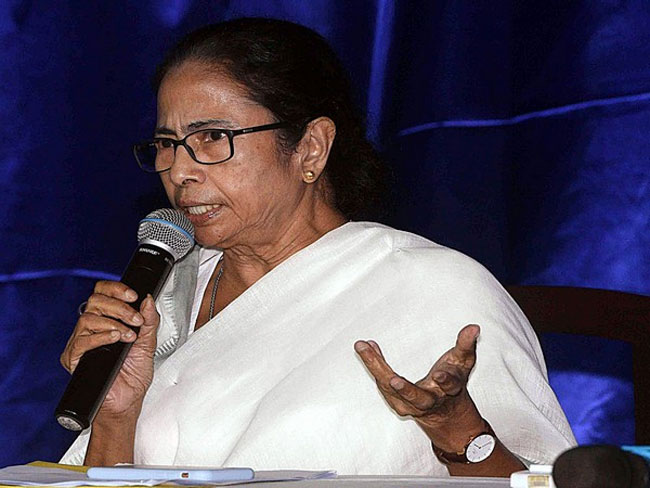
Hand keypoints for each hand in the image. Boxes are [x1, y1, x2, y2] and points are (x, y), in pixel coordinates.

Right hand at [60, 281, 158, 419]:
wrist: (127, 403)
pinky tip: (115, 339)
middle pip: (95, 301)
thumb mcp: (148, 343)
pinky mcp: (74, 358)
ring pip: (88, 318)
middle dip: (119, 307)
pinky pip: (81, 340)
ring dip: (113, 323)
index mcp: (108, 321)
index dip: (115, 289)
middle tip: (135, 319)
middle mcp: (92, 329)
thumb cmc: (134, 376)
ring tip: (128, 336)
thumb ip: (150, 321)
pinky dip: (101, 337)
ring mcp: (82, 343)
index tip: (133, 295)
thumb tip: (148, 300)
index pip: (103, 293)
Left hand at [354, 324, 484, 449]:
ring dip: (376, 367)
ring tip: (364, 347)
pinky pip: (381, 384)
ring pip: (390, 389)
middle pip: (416, 397)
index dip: (446, 381)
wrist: (444, 413)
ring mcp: (410, 404)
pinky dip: (373, 365)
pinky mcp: (396, 402)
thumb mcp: (462, 362)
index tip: (440, 375)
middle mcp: (429, 401)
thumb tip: (473, 327)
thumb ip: (466, 345)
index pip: (450, 386)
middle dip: (405, 390)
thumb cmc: (452, 381)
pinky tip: (366, 347)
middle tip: (393, 380)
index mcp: (448, 391)